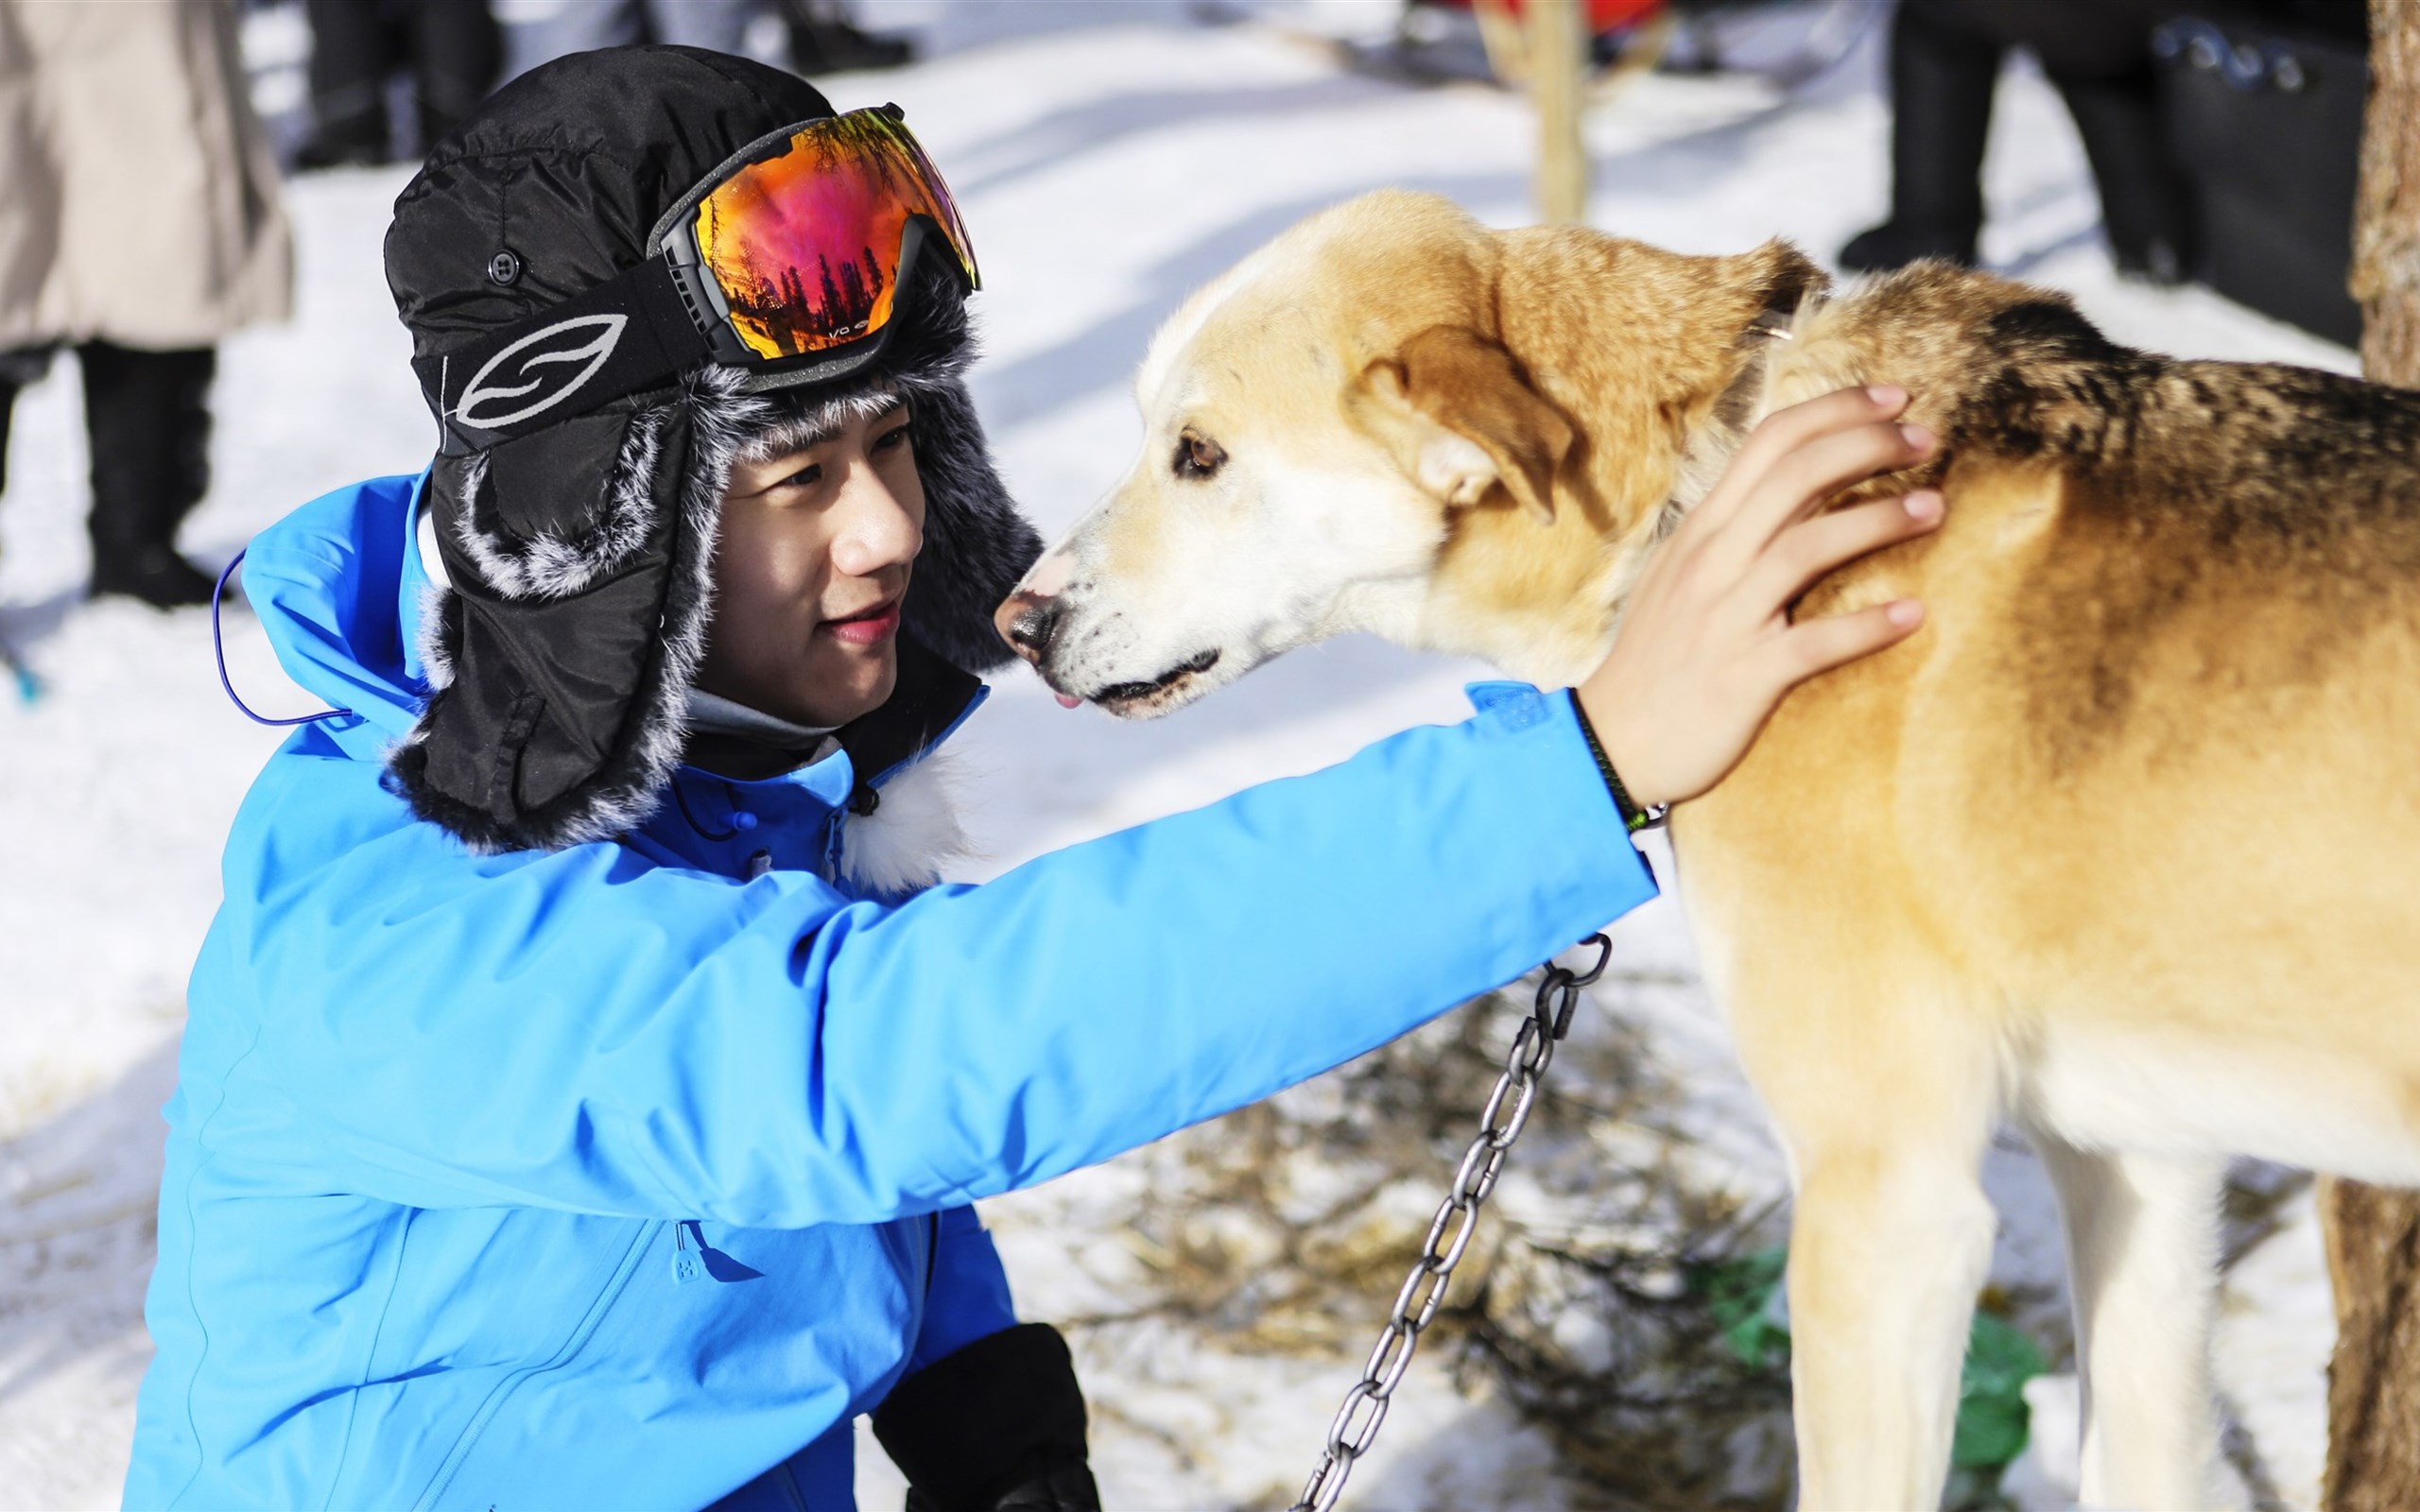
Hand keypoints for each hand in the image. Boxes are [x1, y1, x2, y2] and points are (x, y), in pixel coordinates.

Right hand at [1575, 385, 1940, 809]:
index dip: (1836, 410)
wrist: (1612, 739)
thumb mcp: (1685, 575)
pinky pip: (1815, 642)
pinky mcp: (1745, 674)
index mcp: (1704, 530)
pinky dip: (1868, 626)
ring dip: (1879, 519)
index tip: (1894, 400)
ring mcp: (1727, 615)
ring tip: (1935, 509)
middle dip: (1868, 445)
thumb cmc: (1659, 656)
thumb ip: (1738, 530)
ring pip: (1808, 546)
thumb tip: (1805, 488)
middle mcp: (1713, 560)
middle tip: (1925, 440)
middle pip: (1796, 475)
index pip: (1770, 442)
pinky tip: (1914, 613)